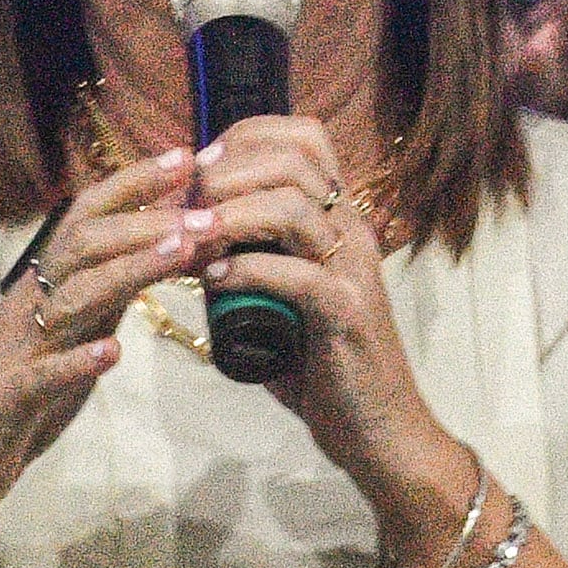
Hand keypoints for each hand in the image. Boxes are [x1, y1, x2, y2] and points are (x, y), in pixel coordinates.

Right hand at [0, 145, 204, 551]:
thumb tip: (165, 251)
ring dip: (128, 270)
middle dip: (145, 221)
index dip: (134, 184)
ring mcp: (15, 351)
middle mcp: (28, 307)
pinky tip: (113, 350)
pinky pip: (40, 376)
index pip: (87, 218)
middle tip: (206, 211)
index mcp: (44, 289)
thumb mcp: (71, 338)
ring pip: (71, 297)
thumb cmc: (13, 397)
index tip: (186, 156)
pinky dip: (77, 361)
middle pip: (82, 244)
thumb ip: (110, 297)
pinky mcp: (6, 400)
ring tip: (178, 252)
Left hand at [178, 116, 450, 497]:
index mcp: (339, 220)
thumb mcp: (284, 299)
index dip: (246, 137)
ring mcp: (353, 271)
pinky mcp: (347, 314)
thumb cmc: (324, 366)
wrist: (377, 429)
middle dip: (231, 170)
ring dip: (232, 213)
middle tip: (189, 198)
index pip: (306, 138)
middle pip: (295, 160)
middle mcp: (353, 232)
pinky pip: (296, 275)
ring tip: (193, 233)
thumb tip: (190, 243)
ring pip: (294, 208)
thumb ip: (250, 265)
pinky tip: (212, 280)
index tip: (200, 167)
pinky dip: (247, 270)